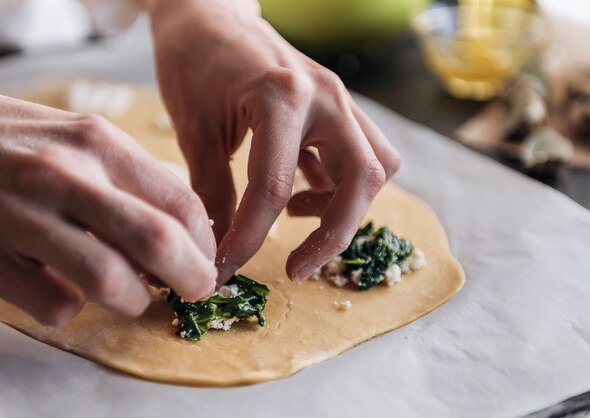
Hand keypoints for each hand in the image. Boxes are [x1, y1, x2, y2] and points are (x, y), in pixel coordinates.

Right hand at [0, 95, 216, 324]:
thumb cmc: (16, 144)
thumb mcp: (78, 137)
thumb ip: (131, 176)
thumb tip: (189, 226)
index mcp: (98, 143)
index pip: (182, 202)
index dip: (205, 243)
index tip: (205, 260)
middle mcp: (64, 175)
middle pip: (157, 241)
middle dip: (191, 277)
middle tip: (193, 290)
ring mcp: (21, 216)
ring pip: (110, 281)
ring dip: (133, 299)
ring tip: (132, 295)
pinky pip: (55, 304)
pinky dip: (71, 306)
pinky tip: (62, 286)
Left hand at [147, 0, 400, 282]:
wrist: (209, 13)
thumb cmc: (193, 61)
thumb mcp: (193, 129)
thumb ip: (212, 191)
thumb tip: (219, 250)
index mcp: (281, 97)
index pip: (273, 189)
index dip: (249, 238)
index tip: (226, 270)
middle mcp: (325, 96)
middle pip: (362, 179)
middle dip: (333, 236)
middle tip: (296, 269)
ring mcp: (339, 98)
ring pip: (375, 165)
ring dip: (345, 206)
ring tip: (295, 217)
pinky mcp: (337, 106)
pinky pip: (362, 153)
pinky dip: (339, 184)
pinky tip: (299, 194)